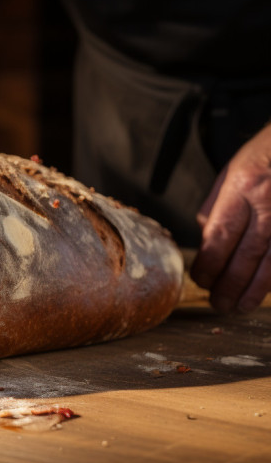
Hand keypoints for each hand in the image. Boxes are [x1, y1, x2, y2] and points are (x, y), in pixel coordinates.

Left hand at [191, 123, 270, 312]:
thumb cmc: (264, 156)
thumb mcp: (230, 173)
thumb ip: (216, 208)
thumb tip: (207, 242)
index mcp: (243, 187)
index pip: (220, 236)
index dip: (209, 264)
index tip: (200, 279)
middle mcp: (270, 203)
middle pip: (247, 255)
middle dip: (229, 284)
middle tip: (218, 303)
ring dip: (254, 290)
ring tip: (240, 306)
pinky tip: (264, 292)